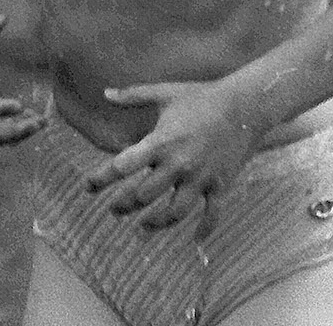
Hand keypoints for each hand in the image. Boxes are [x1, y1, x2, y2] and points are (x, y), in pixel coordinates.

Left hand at [84, 80, 258, 230]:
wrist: (245, 104)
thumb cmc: (201, 96)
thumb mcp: (164, 93)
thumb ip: (133, 95)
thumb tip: (105, 93)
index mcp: (160, 142)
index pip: (122, 166)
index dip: (101, 179)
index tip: (87, 187)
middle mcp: (178, 164)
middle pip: (143, 196)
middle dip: (124, 206)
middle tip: (114, 210)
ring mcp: (200, 178)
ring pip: (174, 213)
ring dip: (154, 224)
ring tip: (141, 229)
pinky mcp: (221, 185)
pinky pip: (212, 215)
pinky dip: (204, 230)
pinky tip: (195, 240)